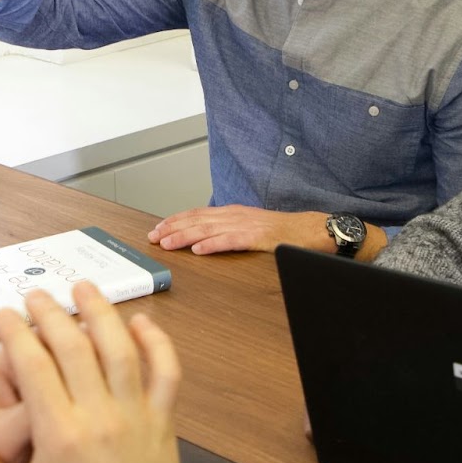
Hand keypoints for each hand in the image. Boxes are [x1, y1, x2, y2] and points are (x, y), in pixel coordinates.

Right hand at [0, 283, 183, 462]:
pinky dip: (156, 341)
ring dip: (101, 312)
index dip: (16, 333)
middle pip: (74, 346)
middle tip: (36, 296)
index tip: (4, 315)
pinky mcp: (162, 421)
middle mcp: (99, 417)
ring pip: (120, 349)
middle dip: (51, 313)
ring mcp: (135, 416)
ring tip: (84, 287)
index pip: (34, 366)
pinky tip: (139, 321)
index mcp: (58, 436)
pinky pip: (165, 371)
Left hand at [148, 205, 329, 254]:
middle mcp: (235, 215)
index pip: (197, 214)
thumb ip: (229, 230)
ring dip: (184, 236)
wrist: (309, 229)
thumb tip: (206, 238)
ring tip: (167, 243)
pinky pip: (230, 240)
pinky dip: (212, 244)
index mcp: (232, 213)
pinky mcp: (256, 237)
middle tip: (153, 237)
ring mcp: (245, 225)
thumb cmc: (281, 231)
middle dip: (172, 228)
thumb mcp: (249, 226)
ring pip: (208, 229)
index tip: (158, 228)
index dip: (175, 220)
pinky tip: (199, 250)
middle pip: (196, 219)